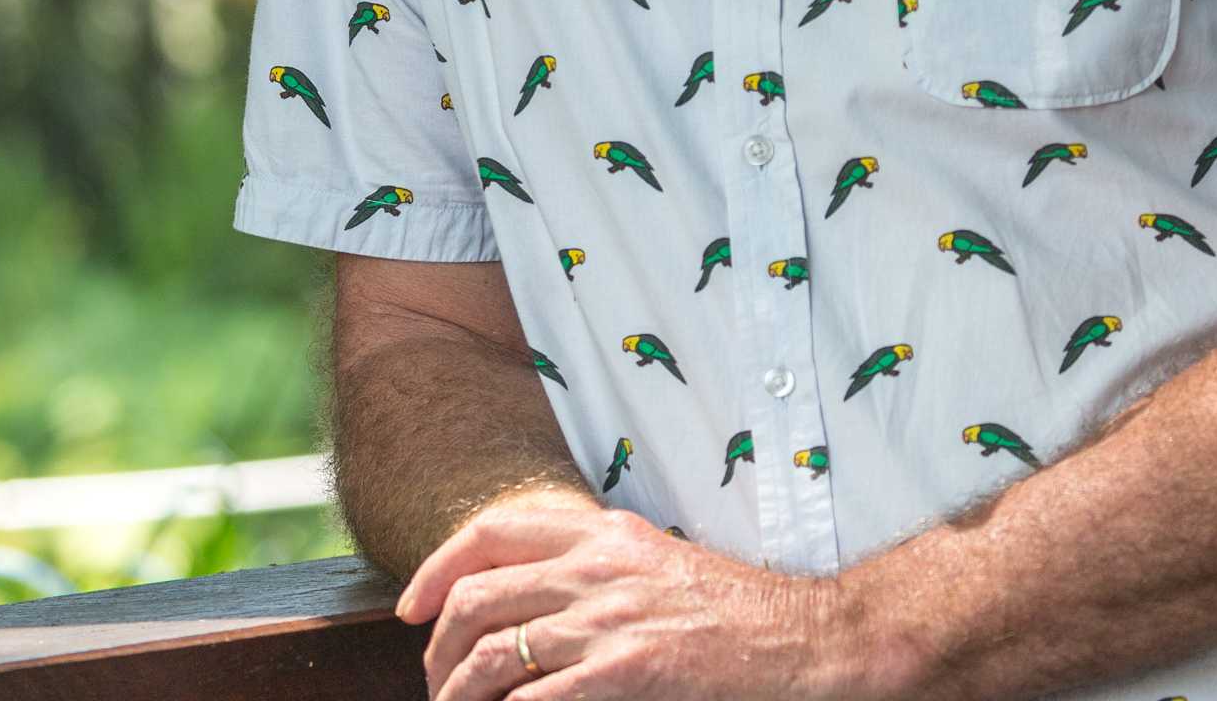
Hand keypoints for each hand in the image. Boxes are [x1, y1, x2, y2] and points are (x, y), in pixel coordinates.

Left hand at [393, 491, 866, 699]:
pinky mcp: (627, 669)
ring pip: (492, 653)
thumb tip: (530, 597)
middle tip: (435, 681)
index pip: (492, 531)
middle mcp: (596, 566)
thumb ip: (595, 567)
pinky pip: (536, 695)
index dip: (437, 568)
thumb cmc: (736, 611)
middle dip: (438, 647)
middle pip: (478, 598)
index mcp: (602, 533)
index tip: (412, 607)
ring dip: (458, 691)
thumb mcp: (655, 562)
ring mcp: (609, 618)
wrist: (804, 638)